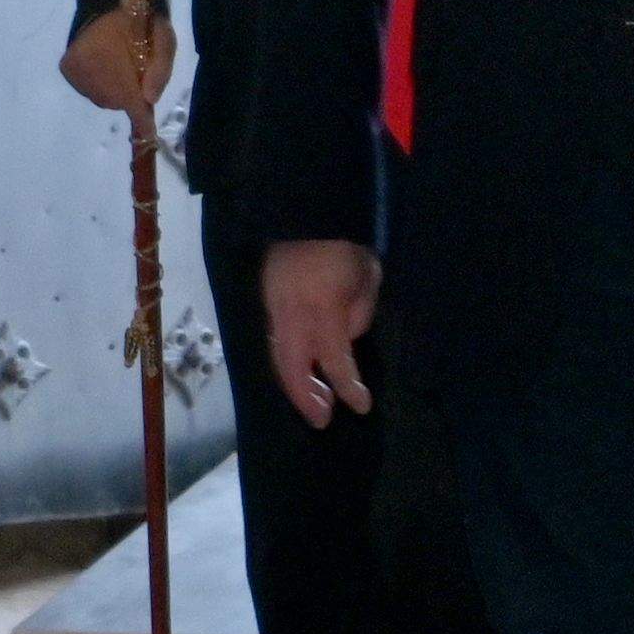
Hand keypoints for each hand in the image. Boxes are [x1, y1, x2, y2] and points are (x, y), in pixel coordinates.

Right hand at [60, 0, 175, 117]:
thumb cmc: (143, 19)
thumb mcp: (165, 37)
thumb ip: (161, 68)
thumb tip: (149, 100)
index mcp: (107, 52)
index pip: (126, 93)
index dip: (139, 115)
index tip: (148, 133)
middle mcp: (84, 63)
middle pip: (115, 100)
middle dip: (131, 96)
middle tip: (140, 76)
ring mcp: (73, 67)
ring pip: (102, 98)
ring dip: (117, 92)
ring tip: (123, 68)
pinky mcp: (67, 68)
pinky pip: (90, 92)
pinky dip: (103, 87)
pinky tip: (108, 68)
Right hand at [262, 238, 380, 424]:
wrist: (306, 213)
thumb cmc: (346, 245)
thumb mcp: (367, 277)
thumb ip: (358, 312)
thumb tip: (347, 338)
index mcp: (322, 307)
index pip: (333, 358)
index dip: (347, 386)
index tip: (360, 406)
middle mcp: (292, 314)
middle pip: (292, 367)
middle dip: (307, 397)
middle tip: (322, 420)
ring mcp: (273, 308)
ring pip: (278, 356)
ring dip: (294, 383)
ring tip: (313, 401)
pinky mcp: (266, 303)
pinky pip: (275, 340)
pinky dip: (287, 362)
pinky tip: (299, 372)